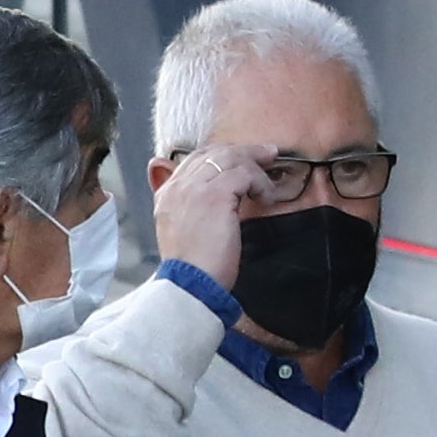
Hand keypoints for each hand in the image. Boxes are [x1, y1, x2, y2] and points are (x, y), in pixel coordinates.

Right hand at [146, 139, 255, 289]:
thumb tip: (217, 200)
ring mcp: (194, 188)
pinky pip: (245, 174)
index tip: (243, 159)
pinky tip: (267, 197)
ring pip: (230, 158)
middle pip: (214, 152)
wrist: (189, 285)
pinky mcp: (215, 196)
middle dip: (244, 151)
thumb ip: (191, 209)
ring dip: (256, 166)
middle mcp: (177, 187)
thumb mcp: (184, 233)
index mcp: (166, 195)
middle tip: (267, 153)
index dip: (222, 155)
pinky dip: (260, 183)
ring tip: (269, 180)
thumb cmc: (192, 269)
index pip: (195, 159)